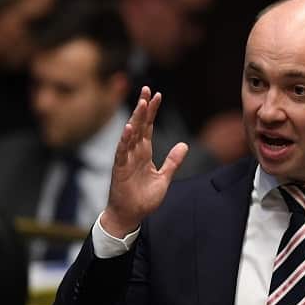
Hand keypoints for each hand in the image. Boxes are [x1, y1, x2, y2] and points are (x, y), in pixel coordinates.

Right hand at [100, 86, 188, 236]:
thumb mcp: (164, 178)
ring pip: (130, 135)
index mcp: (144, 153)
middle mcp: (134, 152)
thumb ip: (173, 161)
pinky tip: (128, 129)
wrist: (130, 215)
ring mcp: (126, 159)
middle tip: (147, 89)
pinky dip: (125, 141)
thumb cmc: (143, 198)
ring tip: (141, 103)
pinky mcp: (120, 169)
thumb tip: (185, 145)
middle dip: (143, 107)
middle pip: (139, 125)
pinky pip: (122, 152)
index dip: (152, 111)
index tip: (157, 95)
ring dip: (136, 118)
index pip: (148, 127)